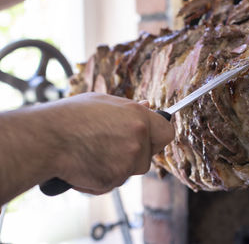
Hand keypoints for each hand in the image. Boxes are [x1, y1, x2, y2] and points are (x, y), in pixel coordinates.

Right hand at [46, 92, 173, 194]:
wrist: (47, 138)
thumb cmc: (71, 116)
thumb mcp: (104, 102)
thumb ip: (130, 108)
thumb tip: (148, 108)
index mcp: (139, 118)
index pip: (167, 133)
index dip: (157, 137)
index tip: (149, 138)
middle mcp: (138, 141)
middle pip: (148, 156)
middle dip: (134, 154)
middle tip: (110, 145)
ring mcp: (127, 163)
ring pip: (130, 170)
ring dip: (117, 166)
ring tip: (92, 152)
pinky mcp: (112, 181)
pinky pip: (113, 182)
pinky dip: (102, 177)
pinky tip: (85, 164)